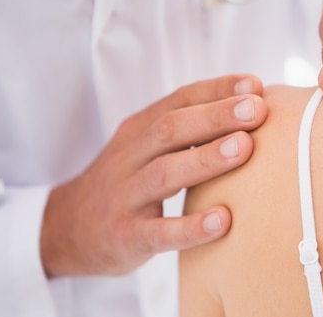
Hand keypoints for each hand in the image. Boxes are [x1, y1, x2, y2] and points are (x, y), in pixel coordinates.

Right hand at [40, 75, 267, 277]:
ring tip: (243, 148)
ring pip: (164, 173)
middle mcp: (130, 157)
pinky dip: (191, 227)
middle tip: (256, 110)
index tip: (255, 85)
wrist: (66, 228)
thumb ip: (186, 130)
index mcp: (139, 131)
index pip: (178, 101)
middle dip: (215, 116)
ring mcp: (125, 197)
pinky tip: (223, 221)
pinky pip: (159, 232)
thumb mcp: (145, 147)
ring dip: (205, 159)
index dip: (216, 90)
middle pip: (170, 129)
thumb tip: (250, 109)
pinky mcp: (125, 236)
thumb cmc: (126, 182)